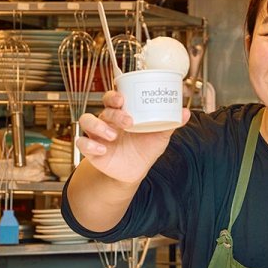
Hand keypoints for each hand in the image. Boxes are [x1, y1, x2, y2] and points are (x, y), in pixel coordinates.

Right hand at [76, 90, 190, 184]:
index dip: (114, 95)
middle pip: (102, 108)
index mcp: (122, 113)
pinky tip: (102, 149)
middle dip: (114, 112)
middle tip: (128, 121)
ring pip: (86, 120)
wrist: (135, 172)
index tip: (123, 98)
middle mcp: (107, 121)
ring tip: (114, 135)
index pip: (112, 97)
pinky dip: (89, 144)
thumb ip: (170, 124)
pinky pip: (82, 143)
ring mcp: (98, 134)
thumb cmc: (145, 148)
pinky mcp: (92, 150)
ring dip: (99, 126)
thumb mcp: (159, 136)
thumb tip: (185, 112)